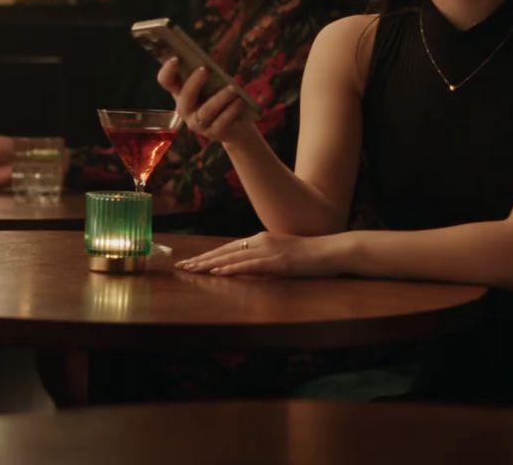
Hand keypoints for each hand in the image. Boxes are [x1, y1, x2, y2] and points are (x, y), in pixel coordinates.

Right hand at [157, 58, 252, 143]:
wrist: (235, 126)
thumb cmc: (219, 97)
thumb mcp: (211, 84)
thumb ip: (207, 74)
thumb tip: (210, 64)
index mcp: (180, 92)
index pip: (166, 81)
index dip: (168, 70)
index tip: (176, 58)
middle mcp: (185, 109)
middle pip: (185, 97)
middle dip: (194, 83)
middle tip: (205, 69)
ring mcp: (197, 123)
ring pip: (205, 111)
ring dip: (219, 98)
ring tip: (232, 88)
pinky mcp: (213, 133)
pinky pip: (221, 122)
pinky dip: (231, 110)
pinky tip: (239, 101)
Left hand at [174, 231, 338, 277]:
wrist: (331, 251)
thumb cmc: (309, 257)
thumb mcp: (281, 259)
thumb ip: (263, 263)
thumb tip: (247, 272)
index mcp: (261, 240)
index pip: (228, 248)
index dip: (208, 255)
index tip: (191, 262)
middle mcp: (261, 241)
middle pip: (224, 251)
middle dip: (201, 259)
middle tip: (181, 266)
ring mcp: (268, 250)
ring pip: (232, 257)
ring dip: (210, 264)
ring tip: (192, 269)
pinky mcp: (277, 261)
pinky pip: (249, 265)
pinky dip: (231, 268)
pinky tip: (218, 271)